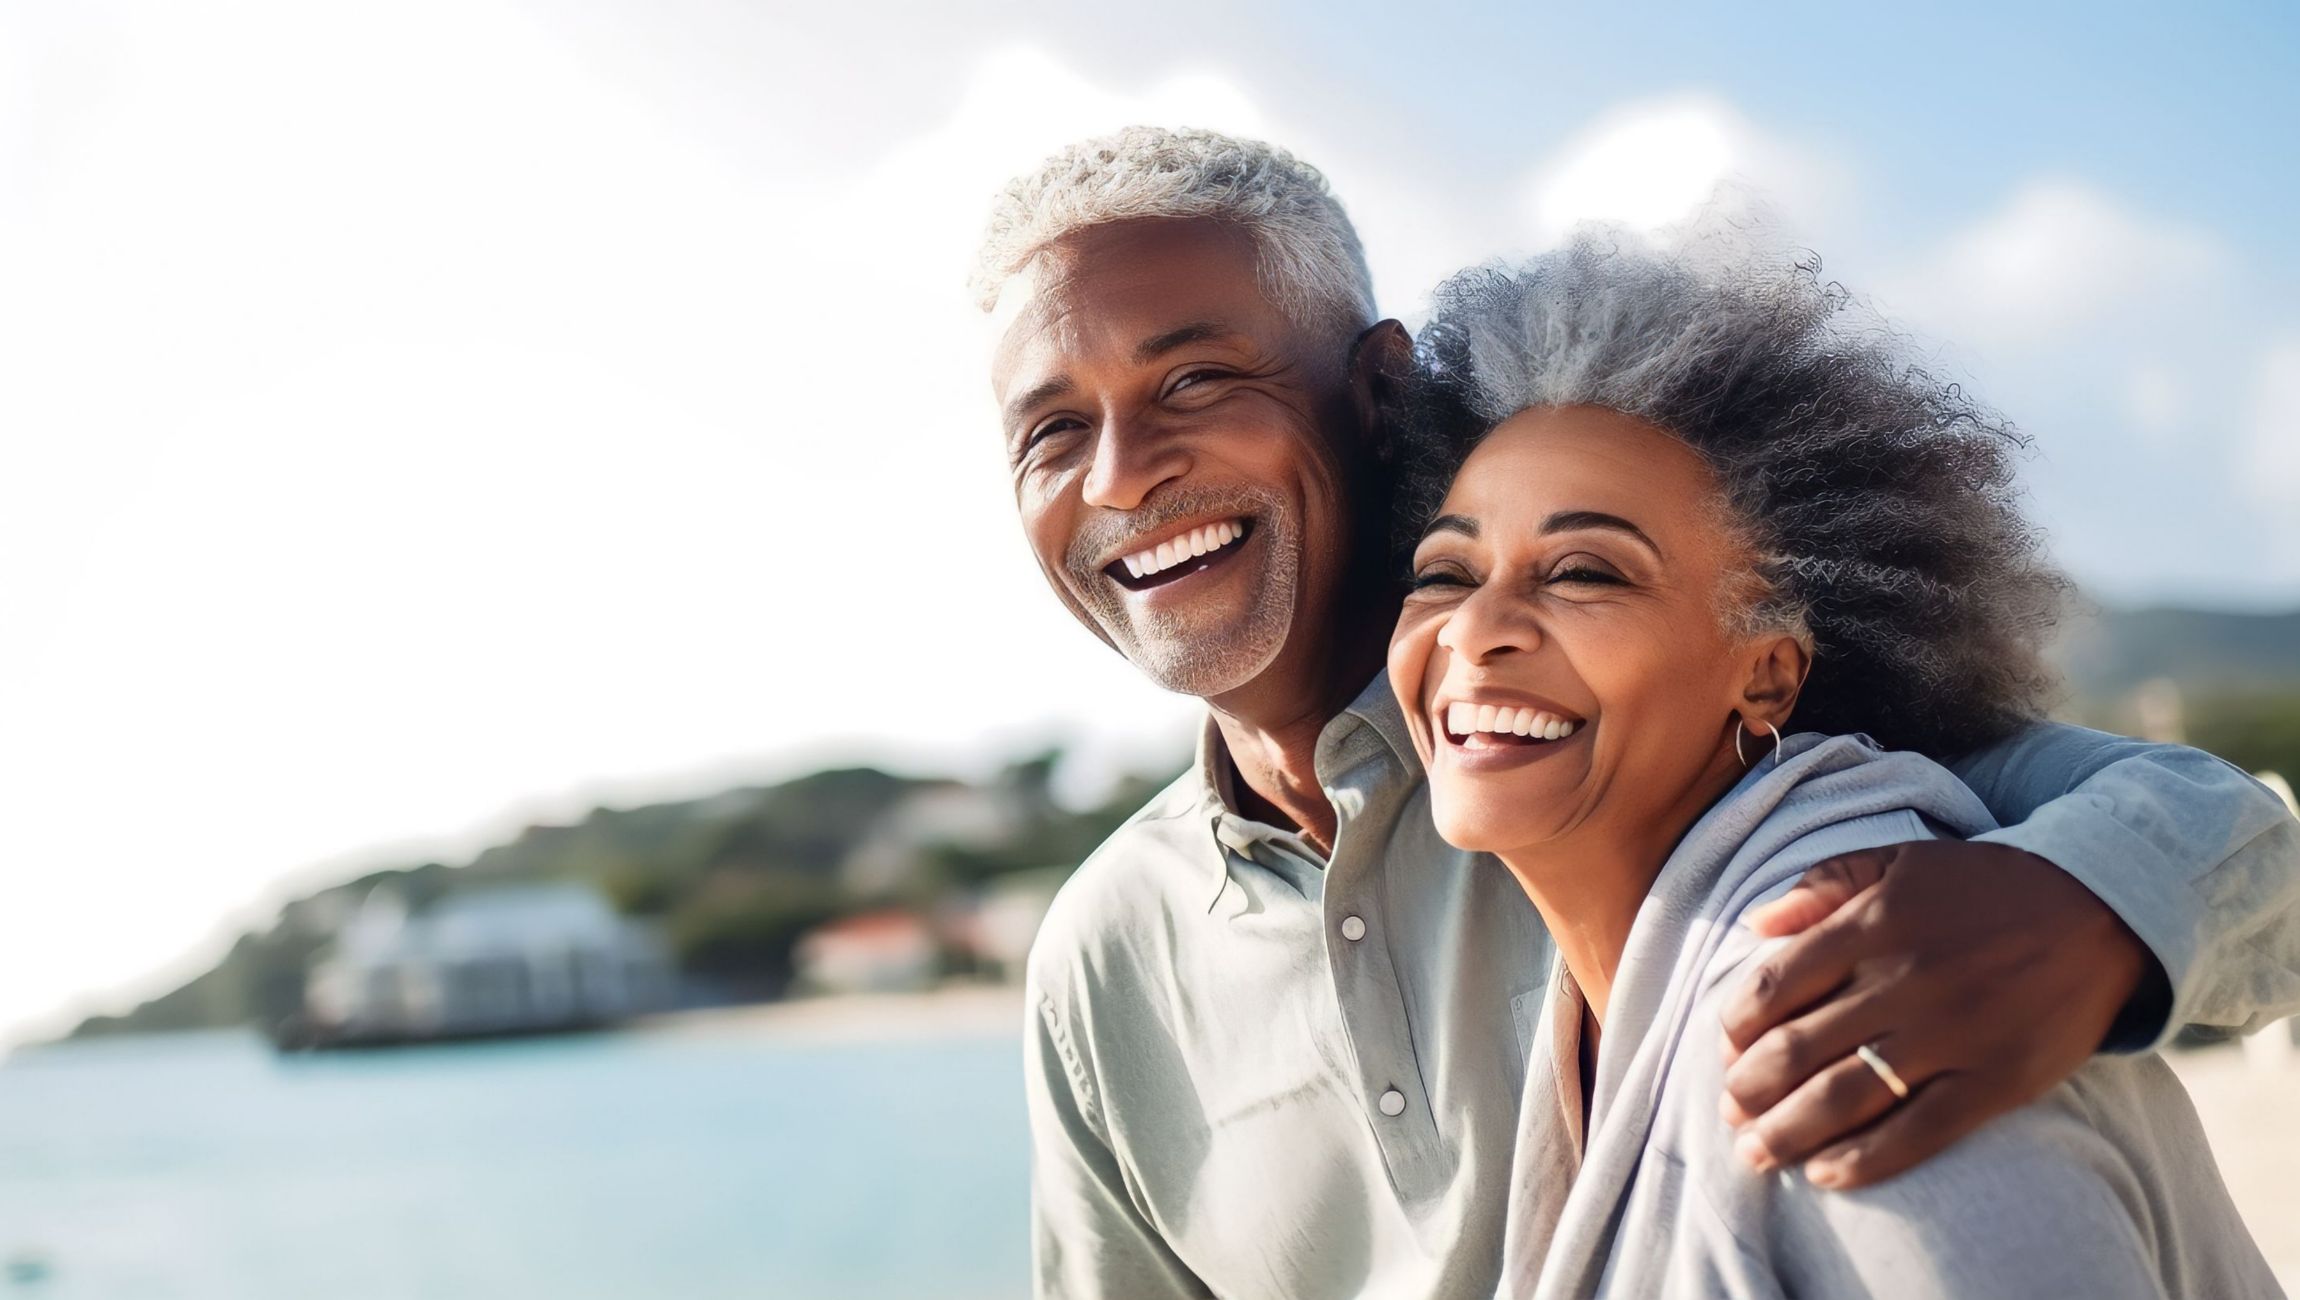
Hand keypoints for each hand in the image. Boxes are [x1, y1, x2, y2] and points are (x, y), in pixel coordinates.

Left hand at [1716, 840, 2150, 1188]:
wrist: (2103, 908)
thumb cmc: (1988, 888)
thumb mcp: (1902, 861)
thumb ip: (1824, 884)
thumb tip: (1755, 923)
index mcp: (1873, 924)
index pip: (1775, 986)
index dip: (1737, 1027)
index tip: (1726, 1048)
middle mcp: (1904, 981)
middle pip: (1798, 1049)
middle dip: (1748, 1089)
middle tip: (1728, 1110)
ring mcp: (1951, 1034)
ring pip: (1843, 1096)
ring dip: (1786, 1132)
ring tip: (1753, 1152)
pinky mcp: (1997, 1080)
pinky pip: (1917, 1132)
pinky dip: (1864, 1159)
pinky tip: (1824, 1174)